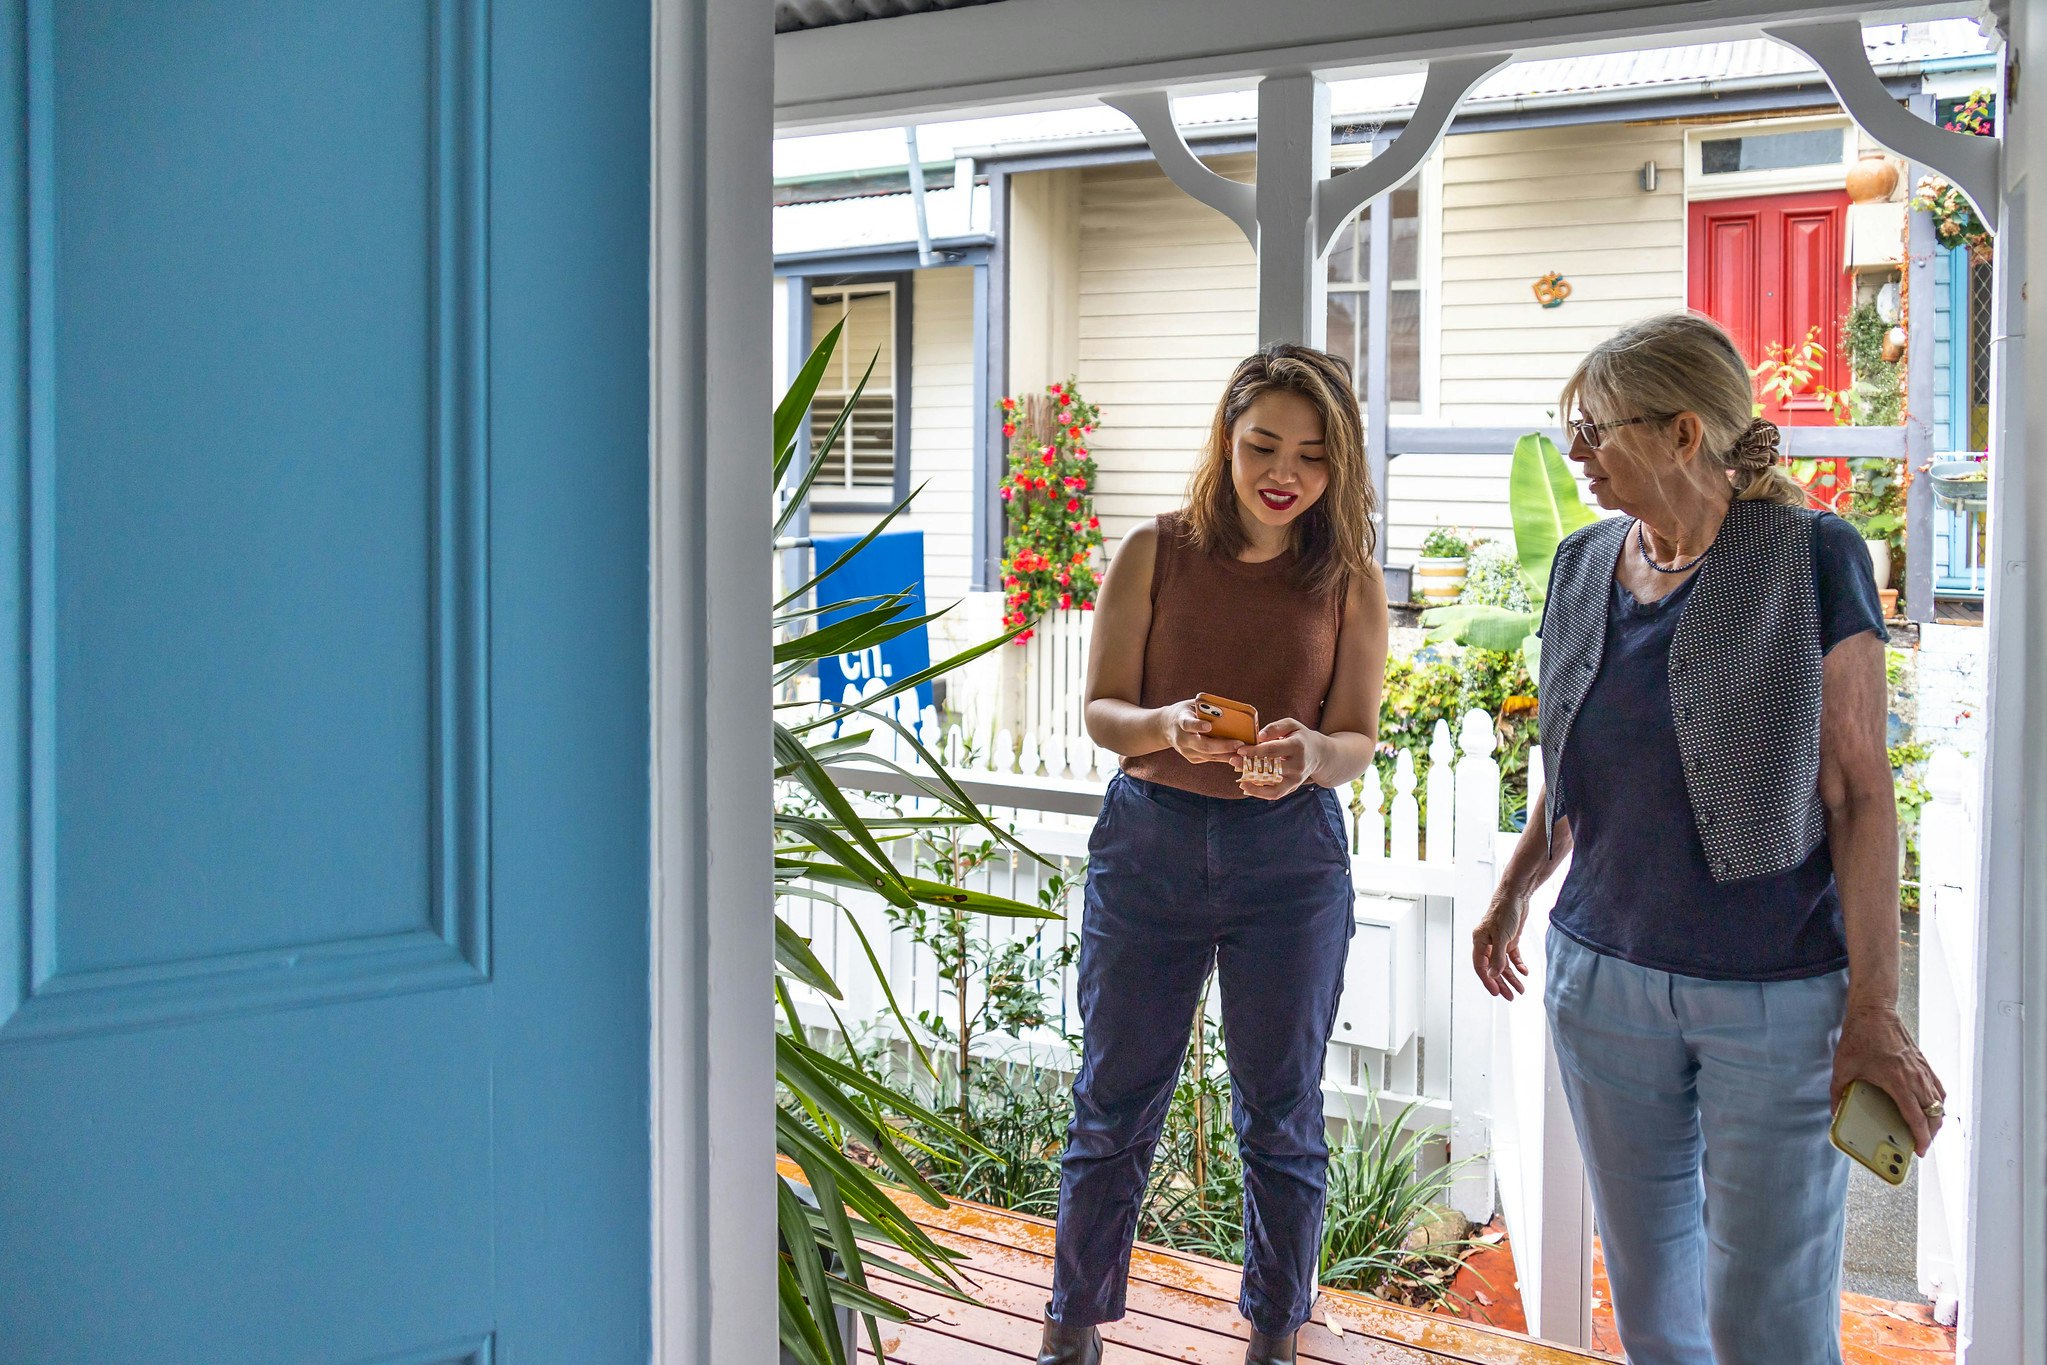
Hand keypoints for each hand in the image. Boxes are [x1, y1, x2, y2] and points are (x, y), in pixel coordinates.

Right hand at [1159, 699, 1247, 765]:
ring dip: (1228, 754)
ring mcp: (1186, 751)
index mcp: (1180, 721)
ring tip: (1244, 751)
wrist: (1166, 727)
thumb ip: (1207, 708)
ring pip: (1209, 755)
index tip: (1208, 726)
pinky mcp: (1193, 758)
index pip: (1187, 724)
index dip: (1198, 725)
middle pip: (1202, 745)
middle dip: (1222, 745)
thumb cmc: (1186, 712)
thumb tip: (1231, 710)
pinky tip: (1238, 754)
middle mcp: (1182, 739)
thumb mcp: (1192, 705)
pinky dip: (1225, 757)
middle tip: (1239, 743)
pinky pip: (1211, 759)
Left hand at [1231, 718, 1319, 799]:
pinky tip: (1248, 787)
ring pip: (1273, 786)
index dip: (1255, 751)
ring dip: (1254, 785)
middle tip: (1232, 761)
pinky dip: (1261, 793)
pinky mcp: (1293, 787)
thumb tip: (1258, 736)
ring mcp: (1297, 778)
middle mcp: (1298, 764)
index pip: (1273, 750)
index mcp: (1297, 746)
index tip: (1240, 750)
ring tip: (1240, 782)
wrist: (1319, 753)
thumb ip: (1274, 728)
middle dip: (1249, 766)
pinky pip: (1276, 794)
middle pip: (1271, 768)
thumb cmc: (1300, 737)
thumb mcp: (1291, 725)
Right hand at [1471, 888, 1530, 999]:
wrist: (1516, 896)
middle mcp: (1487, 944)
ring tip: (1521, 990)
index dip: (1488, 981)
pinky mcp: (1509, 939)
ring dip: (1512, 977)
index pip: (1480, 966)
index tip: (1497, 993)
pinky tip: (1525, 972)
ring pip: (1503, 964)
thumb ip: (1498, 958)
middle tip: (1510, 997)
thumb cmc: (1504, 912)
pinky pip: (1512, 957)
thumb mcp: (1502, 937)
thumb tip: (1494, 975)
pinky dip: (1518, 965)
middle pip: (1493, 968)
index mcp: (1479, 942)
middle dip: (1502, 983)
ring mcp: (1498, 942)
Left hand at [1832, 1001, 1945, 1155]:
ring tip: (1926, 1129)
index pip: (1917, 1117)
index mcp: (1898, 1082)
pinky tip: (1930, 1106)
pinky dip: (1938, 1102)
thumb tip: (1835, 1111)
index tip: (1920, 1150)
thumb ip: (1838, 1092)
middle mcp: (1915, 1078)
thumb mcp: (1843, 1067)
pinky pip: (1938, 1088)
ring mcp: (1922, 1070)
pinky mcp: (1923, 1063)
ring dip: (1936, 1118)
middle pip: (1934, 1114)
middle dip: (1931, 1133)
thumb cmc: (1860, 1036)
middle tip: (1921, 1143)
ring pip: (1939, 1102)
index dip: (1921, 1137)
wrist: (1874, 1011)